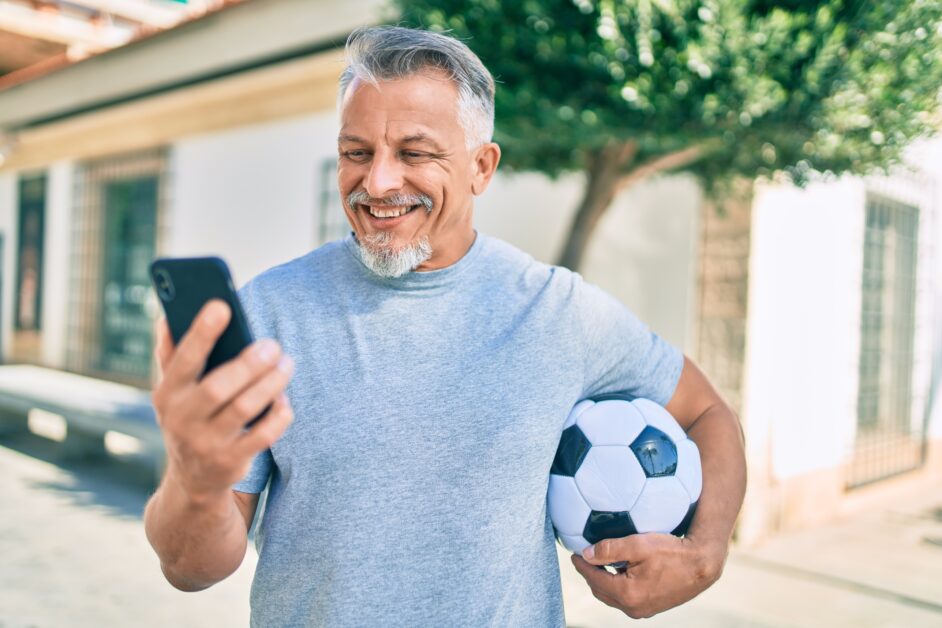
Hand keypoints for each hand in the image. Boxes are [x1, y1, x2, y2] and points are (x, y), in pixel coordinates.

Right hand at [152, 299, 293, 502]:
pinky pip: (262, 437)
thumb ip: (170, 354)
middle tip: (273, 345)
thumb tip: (166, 316)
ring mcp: (206, 443)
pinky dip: (278, 415)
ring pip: (244, 409)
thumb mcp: (171, 391)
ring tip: (287, 363)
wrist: (192, 479)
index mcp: (167, 393)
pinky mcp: (231, 461)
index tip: (222, 306)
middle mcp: (182, 419)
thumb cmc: (188, 416)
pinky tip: (285, 399)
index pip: (183, 359)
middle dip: (249, 363)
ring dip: (270, 383)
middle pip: (218, 387)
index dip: (201, 333)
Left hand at [570, 533, 725, 618]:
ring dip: (603, 581)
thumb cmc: (672, 551)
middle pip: (601, 591)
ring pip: (613, 596)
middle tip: (584, 558)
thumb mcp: (638, 544)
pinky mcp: (652, 607)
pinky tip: (619, 570)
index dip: (582, 565)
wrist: (702, 564)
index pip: (594, 579)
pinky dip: (617, 586)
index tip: (574, 553)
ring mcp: (644, 610)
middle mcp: (634, 608)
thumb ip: (609, 549)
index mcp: (627, 594)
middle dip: (590, 574)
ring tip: (599, 563)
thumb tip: (586, 554)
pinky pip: (626, 598)